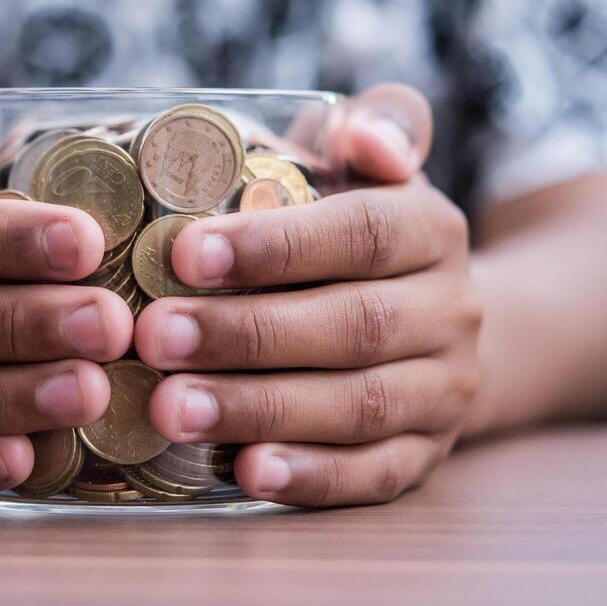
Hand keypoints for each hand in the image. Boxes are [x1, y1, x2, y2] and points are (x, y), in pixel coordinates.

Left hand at [135, 83, 481, 506]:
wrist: (440, 321)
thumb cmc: (364, 228)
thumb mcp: (370, 165)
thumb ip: (373, 128)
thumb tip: (363, 134)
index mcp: (432, 228)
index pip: (363, 233)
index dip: (277, 246)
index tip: (185, 252)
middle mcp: (453, 310)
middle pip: (354, 326)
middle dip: (246, 335)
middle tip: (153, 337)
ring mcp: (445, 390)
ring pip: (360, 407)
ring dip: (261, 409)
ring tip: (170, 407)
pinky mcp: (427, 456)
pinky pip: (374, 475)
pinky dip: (311, 477)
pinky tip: (244, 472)